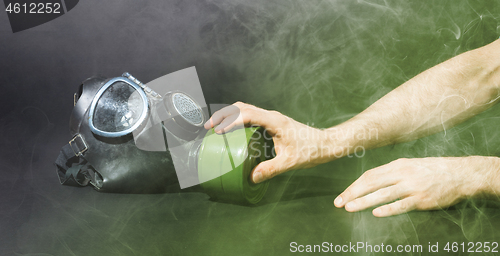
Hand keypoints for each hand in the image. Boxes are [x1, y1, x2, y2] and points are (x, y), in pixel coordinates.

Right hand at [204, 102, 334, 183]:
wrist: (325, 144)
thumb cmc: (311, 150)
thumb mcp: (290, 162)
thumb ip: (270, 169)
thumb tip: (251, 178)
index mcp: (275, 121)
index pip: (248, 115)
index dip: (231, 121)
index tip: (218, 130)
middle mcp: (271, 116)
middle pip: (242, 107)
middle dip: (223, 115)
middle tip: (209, 127)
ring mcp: (271, 118)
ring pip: (245, 109)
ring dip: (229, 116)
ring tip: (215, 127)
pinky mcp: (271, 123)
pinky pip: (250, 117)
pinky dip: (237, 120)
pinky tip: (232, 132)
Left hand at [334, 156, 499, 216]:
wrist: (461, 174)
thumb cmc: (432, 171)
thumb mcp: (410, 166)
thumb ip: (392, 174)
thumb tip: (371, 182)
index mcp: (397, 165)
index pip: (369, 175)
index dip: (354, 185)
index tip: (342, 195)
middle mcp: (402, 174)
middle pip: (371, 183)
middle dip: (352, 193)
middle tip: (339, 202)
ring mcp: (412, 186)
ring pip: (383, 194)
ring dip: (364, 201)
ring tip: (350, 208)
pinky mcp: (422, 199)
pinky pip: (402, 204)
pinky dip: (388, 209)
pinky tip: (376, 213)